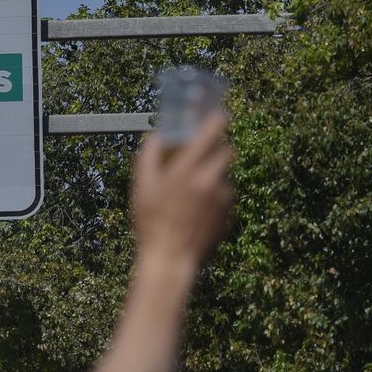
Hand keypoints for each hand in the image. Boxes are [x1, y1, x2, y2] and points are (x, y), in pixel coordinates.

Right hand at [133, 112, 233, 269]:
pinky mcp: (229, 211)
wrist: (171, 257)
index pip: (212, 132)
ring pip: (226, 172)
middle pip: (227, 150)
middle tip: (203, 151)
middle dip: (218, 146)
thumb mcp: (141, 187)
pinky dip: (216, 191)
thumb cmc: (151, 221)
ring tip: (194, 186)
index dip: (217, 119)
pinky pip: (226, 192)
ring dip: (215, 171)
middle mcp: (209, 179)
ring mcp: (223, 196)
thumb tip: (156, 136)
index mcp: (187, 169)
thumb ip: (148, 156)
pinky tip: (198, 205)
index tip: (217, 114)